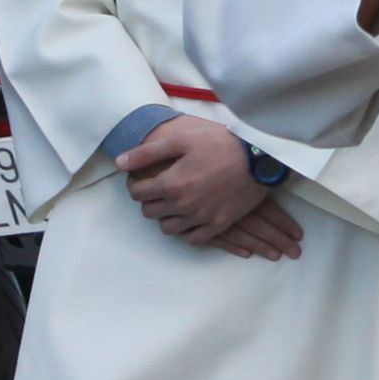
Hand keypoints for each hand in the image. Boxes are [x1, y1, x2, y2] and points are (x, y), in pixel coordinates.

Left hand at [125, 114, 297, 257]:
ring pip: (168, 229)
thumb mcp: (181, 140)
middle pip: (150, 212)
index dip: (135, 184)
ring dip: (165, 216)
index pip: (137, 193)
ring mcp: (201, 217)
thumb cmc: (220, 143)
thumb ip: (147, 153)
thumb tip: (119, 162)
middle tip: (158, 187)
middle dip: (149, 199)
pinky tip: (188, 217)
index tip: (141, 177)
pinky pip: (193, 239)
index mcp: (171, 184)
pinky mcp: (219, 224)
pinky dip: (186, 231)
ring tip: (173, 202)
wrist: (259, 156)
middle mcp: (183, 205)